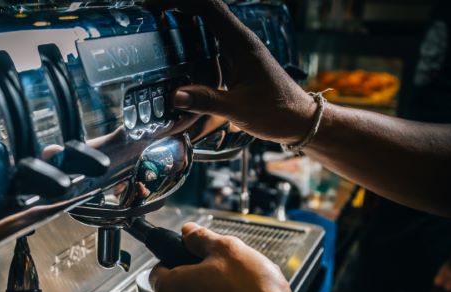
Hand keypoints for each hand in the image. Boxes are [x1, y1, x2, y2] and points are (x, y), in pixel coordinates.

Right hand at [145, 0, 314, 143]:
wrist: (300, 121)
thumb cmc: (277, 112)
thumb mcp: (239, 109)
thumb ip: (207, 101)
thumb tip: (175, 96)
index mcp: (242, 44)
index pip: (208, 7)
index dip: (179, 1)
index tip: (154, 6)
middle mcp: (241, 41)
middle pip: (205, 10)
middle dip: (177, 8)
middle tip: (149, 18)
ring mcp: (240, 50)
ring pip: (209, 25)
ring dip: (184, 22)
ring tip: (157, 31)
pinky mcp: (239, 62)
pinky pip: (213, 43)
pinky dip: (194, 42)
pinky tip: (180, 57)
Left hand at [150, 223, 296, 291]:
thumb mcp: (228, 250)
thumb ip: (202, 239)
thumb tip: (188, 232)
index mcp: (171, 289)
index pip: (159, 269)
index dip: (175, 257)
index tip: (191, 252)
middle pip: (181, 290)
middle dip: (200, 277)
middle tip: (224, 268)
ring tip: (242, 290)